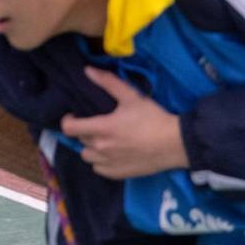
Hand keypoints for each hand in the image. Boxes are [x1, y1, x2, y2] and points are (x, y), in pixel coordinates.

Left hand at [60, 67, 189, 178]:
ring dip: (89, 148)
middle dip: (83, 130)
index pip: (68, 128)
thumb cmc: (153, 118)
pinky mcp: (119, 174)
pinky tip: (110, 154)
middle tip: (95, 124)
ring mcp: (109, 163)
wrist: (176, 144)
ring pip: (86, 156)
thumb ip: (108, 82)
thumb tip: (87, 70)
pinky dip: (100, 162)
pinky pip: (99, 169)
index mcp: (101, 129)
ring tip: (101, 140)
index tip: (76, 115)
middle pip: (79, 140)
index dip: (68, 120)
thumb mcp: (132, 97)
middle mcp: (101, 148)